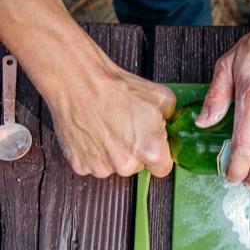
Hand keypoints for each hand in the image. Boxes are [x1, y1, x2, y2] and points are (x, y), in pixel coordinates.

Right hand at [44, 61, 174, 178]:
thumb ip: (171, 117)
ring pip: (113, 166)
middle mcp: (126, 165)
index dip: (157, 154)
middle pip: (136, 167)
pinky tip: (91, 132)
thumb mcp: (160, 96)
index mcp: (150, 152)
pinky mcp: (79, 164)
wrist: (77, 80)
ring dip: (112, 153)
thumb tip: (171, 122)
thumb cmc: (116, 87)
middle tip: (124, 128)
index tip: (150, 143)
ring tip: (105, 127)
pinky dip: (92, 152)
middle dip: (133, 152)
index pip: (162, 168)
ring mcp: (101, 167)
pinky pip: (91, 164)